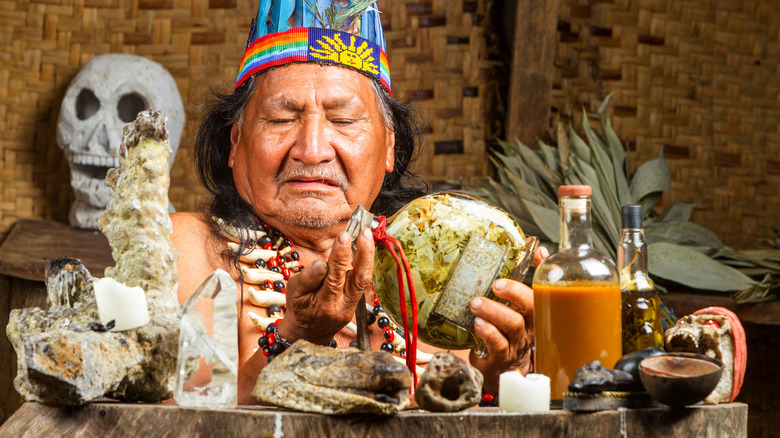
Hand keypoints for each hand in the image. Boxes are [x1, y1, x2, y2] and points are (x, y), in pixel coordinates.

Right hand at [277, 228, 374, 344]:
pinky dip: (365, 263)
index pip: (334, 278)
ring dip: (368, 256)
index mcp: (323, 305)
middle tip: (363, 232)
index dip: (339, 257)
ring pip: (364, 280)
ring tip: (367, 235)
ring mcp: (351, 306)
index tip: (343, 237)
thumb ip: (307, 278)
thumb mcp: (294, 292)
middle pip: (357, 279)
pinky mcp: (356, 303)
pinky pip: (362, 282)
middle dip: (362, 253)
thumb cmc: (299, 308)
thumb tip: (321, 263)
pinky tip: (364, 247)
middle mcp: (342, 307)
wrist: (308, 332)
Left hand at [468, 245, 549, 393]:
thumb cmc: (507, 335)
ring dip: (494, 311)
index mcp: (534, 316)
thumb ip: (522, 284)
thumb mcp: (516, 311)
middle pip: (530, 308)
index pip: (543, 293)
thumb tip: (538, 251)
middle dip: (515, 293)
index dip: (541, 275)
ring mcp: (515, 344)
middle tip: (497, 285)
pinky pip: (498, 344)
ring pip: (512, 325)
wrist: (502, 373)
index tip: (536, 255)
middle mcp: (528, 329)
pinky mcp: (499, 358)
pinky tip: (478, 324)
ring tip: (476, 303)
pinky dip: (488, 332)